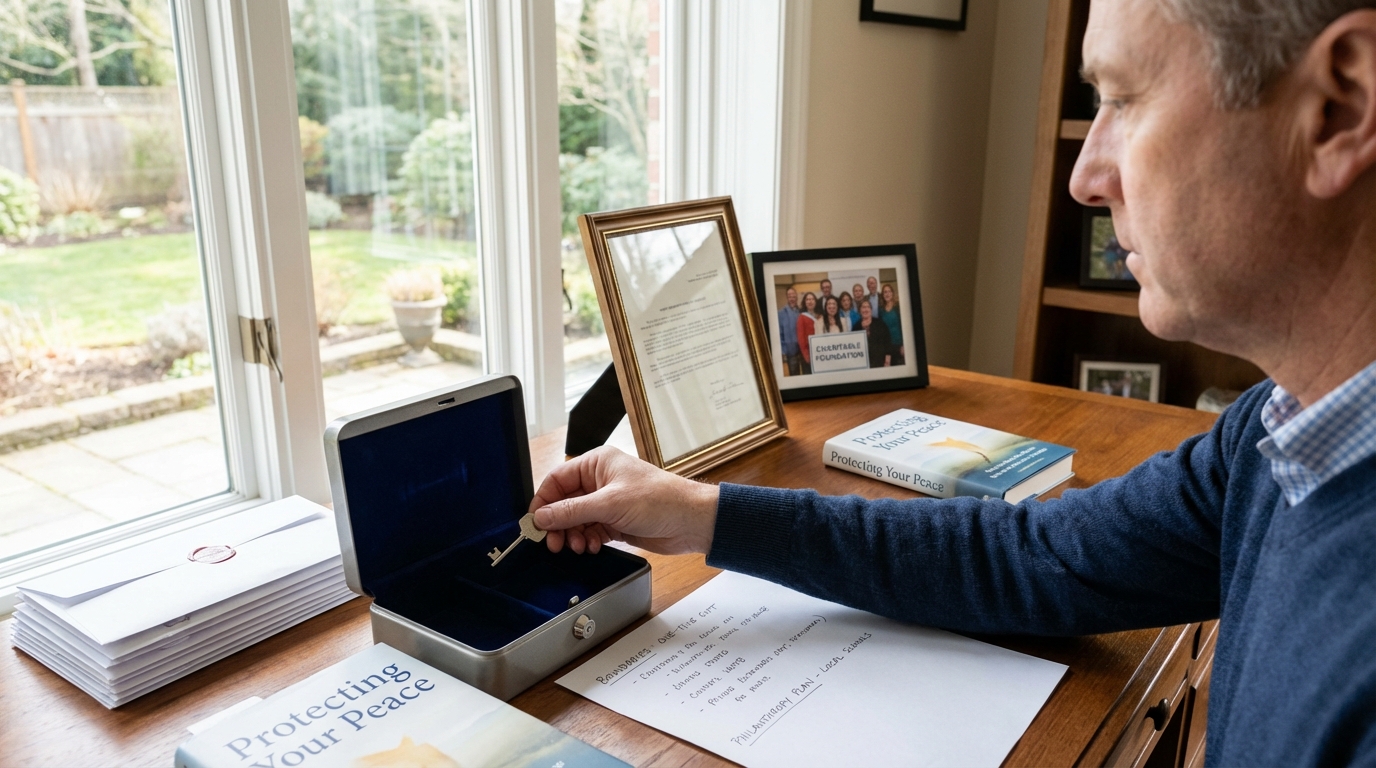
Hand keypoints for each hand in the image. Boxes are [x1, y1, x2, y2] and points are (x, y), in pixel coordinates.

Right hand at [528, 446, 718, 555]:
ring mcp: (608, 503)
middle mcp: (600, 481)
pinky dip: (588, 540)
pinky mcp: (616, 522)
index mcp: (597, 464)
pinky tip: (592, 546)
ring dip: (573, 535)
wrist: (690, 521)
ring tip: (578, 546)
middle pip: (564, 503)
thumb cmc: (660, 499)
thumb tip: (542, 516)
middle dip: (558, 524)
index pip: (557, 480)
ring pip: (576, 520)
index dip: (543, 501)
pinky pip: (590, 531)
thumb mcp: (610, 504)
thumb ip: (572, 511)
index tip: (535, 523)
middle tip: (554, 543)